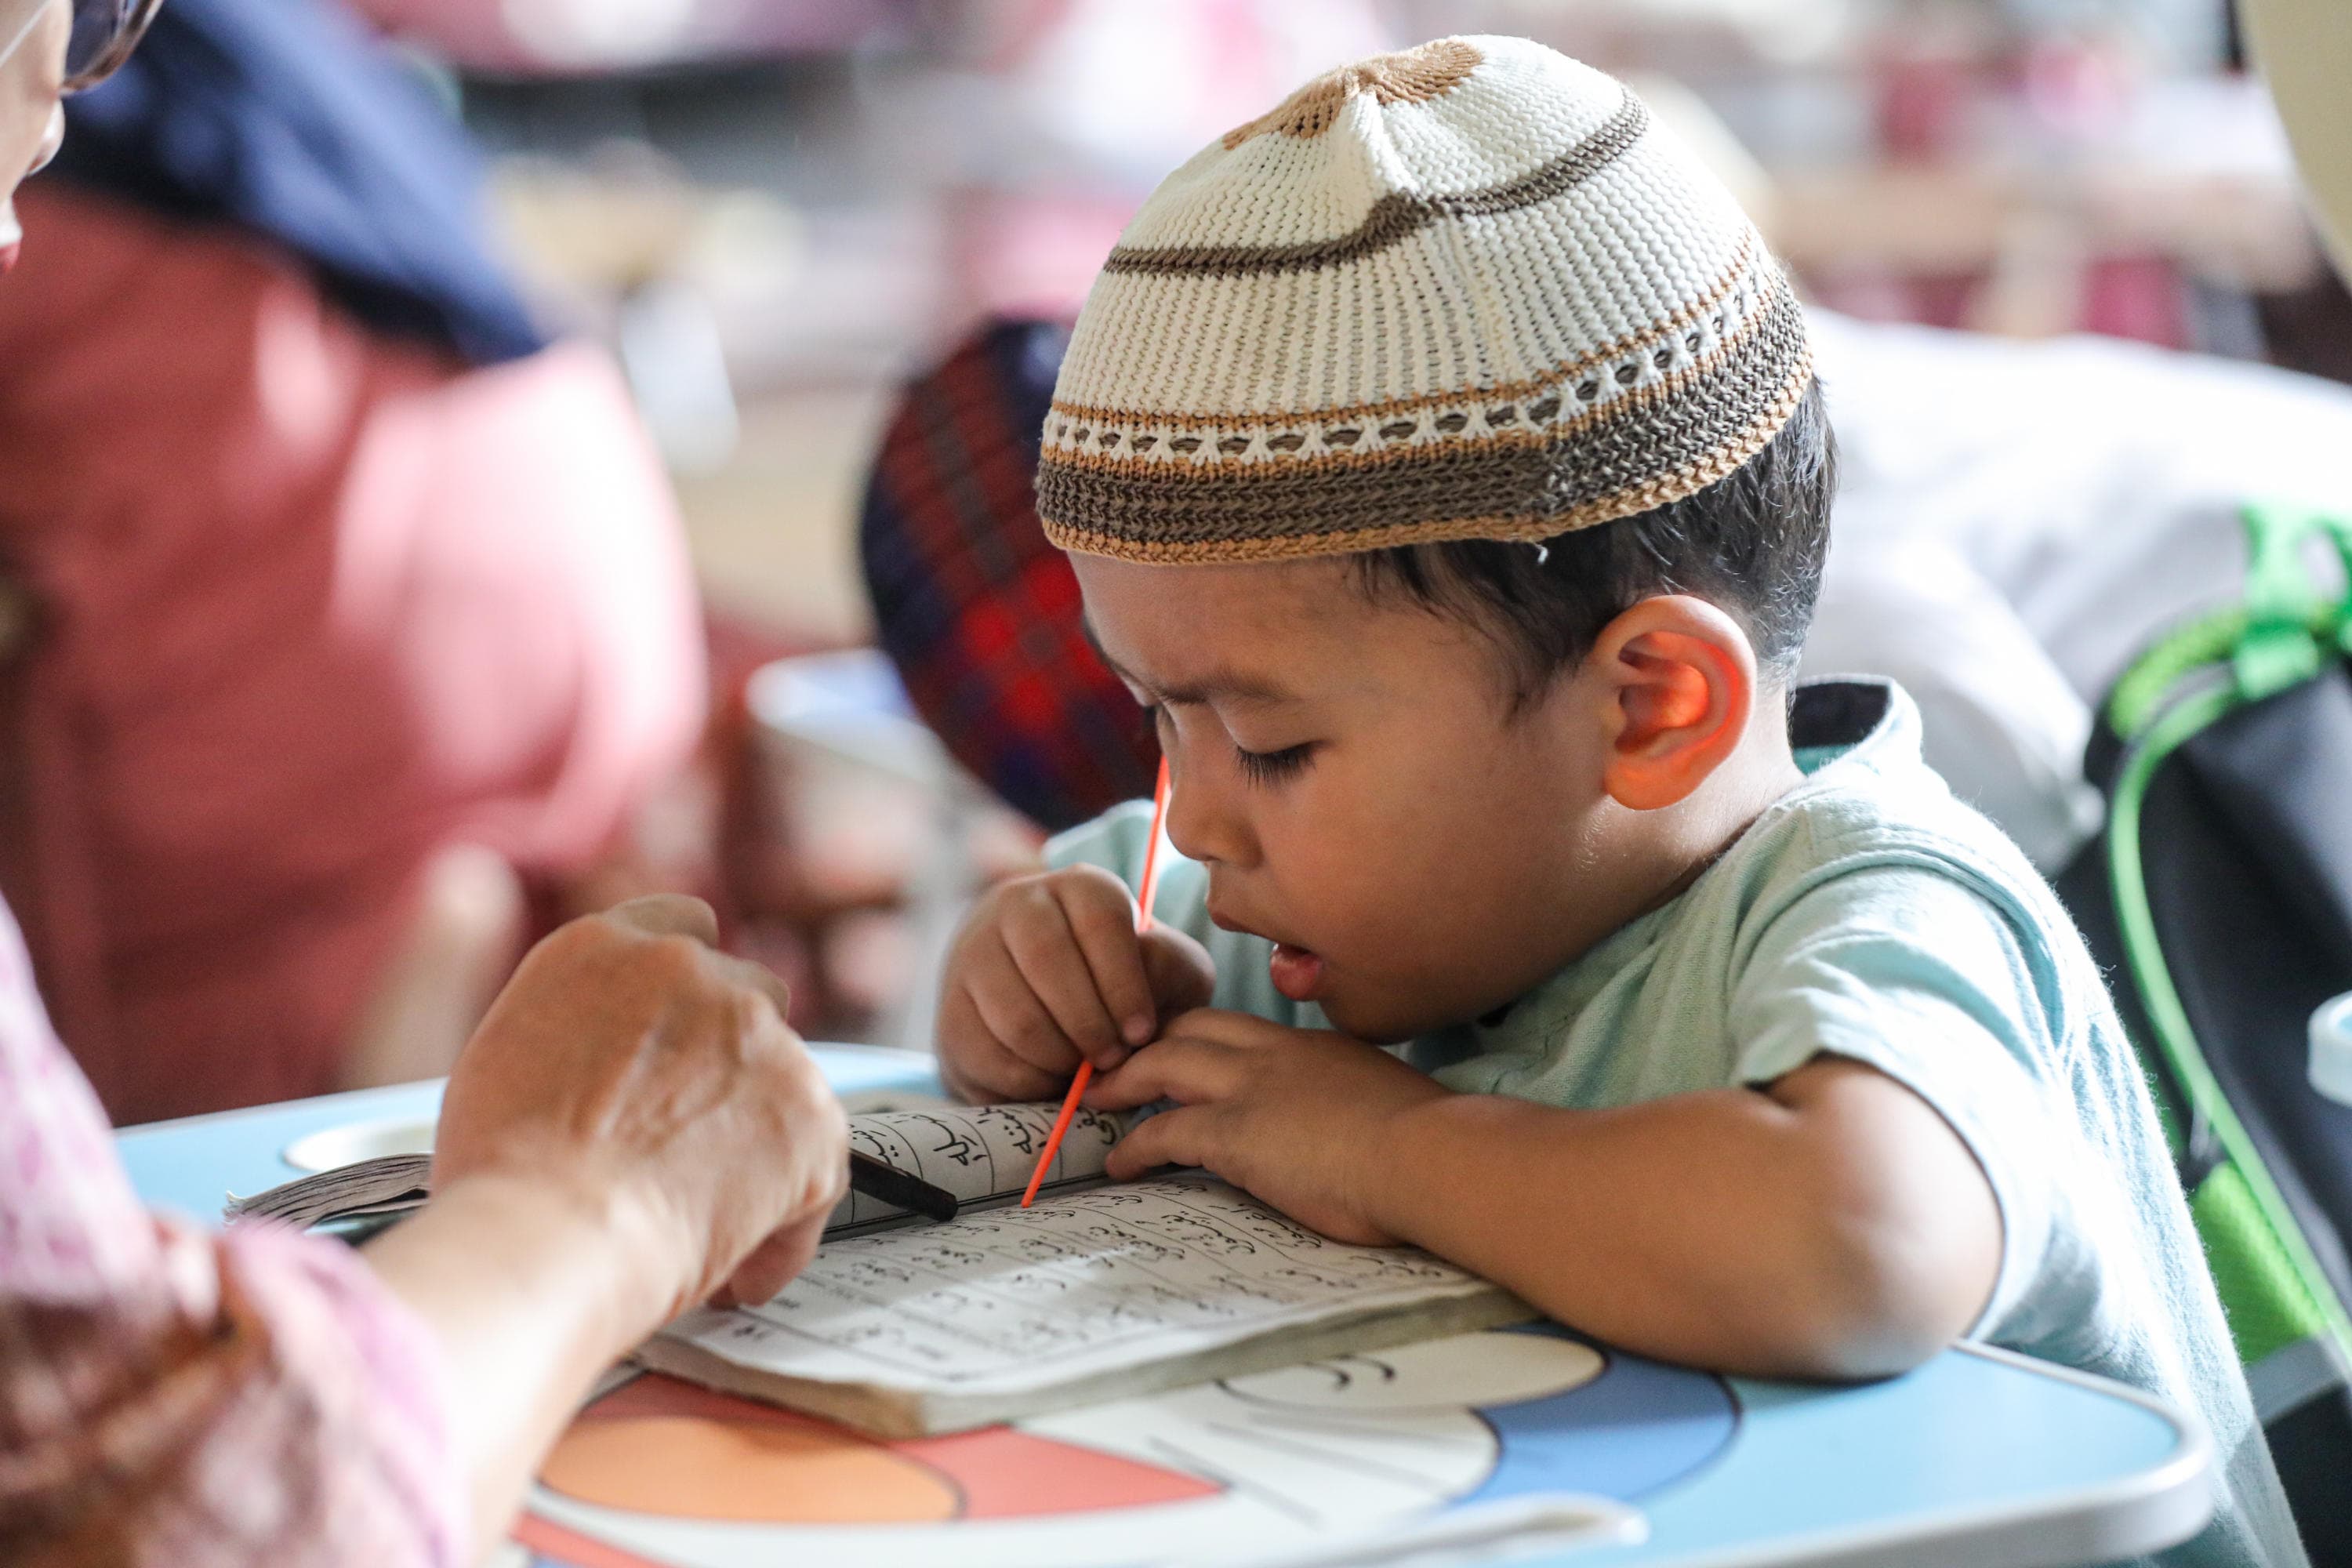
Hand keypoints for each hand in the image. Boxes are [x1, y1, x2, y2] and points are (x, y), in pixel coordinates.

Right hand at [432, 895, 849, 1320]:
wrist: (545, 1233)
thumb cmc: (498, 1179)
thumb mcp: (506, 1059)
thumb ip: (575, 1033)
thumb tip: (604, 1069)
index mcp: (602, 948)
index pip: (679, 930)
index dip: (691, 992)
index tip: (687, 1038)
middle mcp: (687, 970)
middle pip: (749, 993)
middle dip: (735, 1059)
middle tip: (694, 1138)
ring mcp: (758, 1035)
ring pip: (789, 1080)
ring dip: (762, 1135)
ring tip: (704, 1216)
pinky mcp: (809, 1110)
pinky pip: (815, 1172)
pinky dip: (783, 1226)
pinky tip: (734, 1270)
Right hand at [936, 864, 1213, 1101]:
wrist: (1058, 1016)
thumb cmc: (1124, 988)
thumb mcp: (1165, 971)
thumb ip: (1168, 967)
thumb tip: (1138, 990)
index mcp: (1080, 886)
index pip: (1100, 920)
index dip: (1124, 985)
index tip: (1141, 1031)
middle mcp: (1018, 903)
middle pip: (1047, 960)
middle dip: (1089, 1024)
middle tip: (1112, 1058)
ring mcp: (974, 952)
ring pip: (1014, 1012)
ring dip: (1058, 1055)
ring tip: (1082, 1069)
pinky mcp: (950, 1007)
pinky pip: (985, 1052)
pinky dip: (1025, 1078)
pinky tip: (1048, 1077)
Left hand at [1084, 1009, 1449, 1244]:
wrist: (1431, 1155)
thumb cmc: (1430, 1144)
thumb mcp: (1385, 1102)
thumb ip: (1355, 1101)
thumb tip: (1356, 1122)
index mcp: (1313, 1047)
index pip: (1241, 1028)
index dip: (1201, 1035)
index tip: (1178, 1048)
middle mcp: (1274, 1054)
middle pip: (1190, 1028)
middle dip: (1147, 1041)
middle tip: (1117, 1061)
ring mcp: (1250, 1089)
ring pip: (1162, 1065)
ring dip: (1124, 1082)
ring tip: (1098, 1101)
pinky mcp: (1234, 1134)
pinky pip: (1164, 1132)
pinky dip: (1134, 1147)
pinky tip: (1119, 1165)